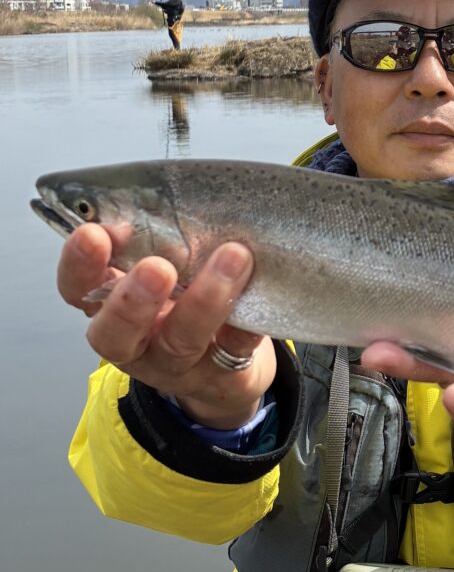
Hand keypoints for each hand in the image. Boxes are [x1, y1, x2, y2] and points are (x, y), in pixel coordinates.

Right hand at [58, 224, 275, 428]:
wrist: (230, 360)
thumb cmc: (188, 297)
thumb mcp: (166, 267)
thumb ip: (157, 239)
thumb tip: (165, 195)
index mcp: (110, 308)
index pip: (78, 290)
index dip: (79, 265)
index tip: (94, 233)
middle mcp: (136, 343)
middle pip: (115, 334)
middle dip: (132, 300)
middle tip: (157, 267)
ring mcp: (178, 366)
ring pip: (182, 341)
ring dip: (205, 300)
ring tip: (232, 257)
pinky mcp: (222, 377)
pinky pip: (235, 349)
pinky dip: (246, 322)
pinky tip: (257, 290)